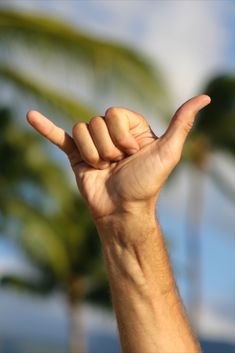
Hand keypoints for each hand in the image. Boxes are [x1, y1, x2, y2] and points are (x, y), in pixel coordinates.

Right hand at [27, 95, 209, 221]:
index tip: (131, 154)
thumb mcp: (168, 151)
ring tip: (103, 169)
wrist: (123, 212)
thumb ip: (183, 123)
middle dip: (106, 146)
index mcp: (131, 128)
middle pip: (95, 121)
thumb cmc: (147, 184)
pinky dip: (45, 128)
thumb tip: (206, 97)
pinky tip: (30, 116)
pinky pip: (58, 138)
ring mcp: (92, 145)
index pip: (113, 113)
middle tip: (116, 165)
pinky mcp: (76, 157)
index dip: (120, 134)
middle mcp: (112, 134)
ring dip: (92, 154)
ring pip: (80, 131)